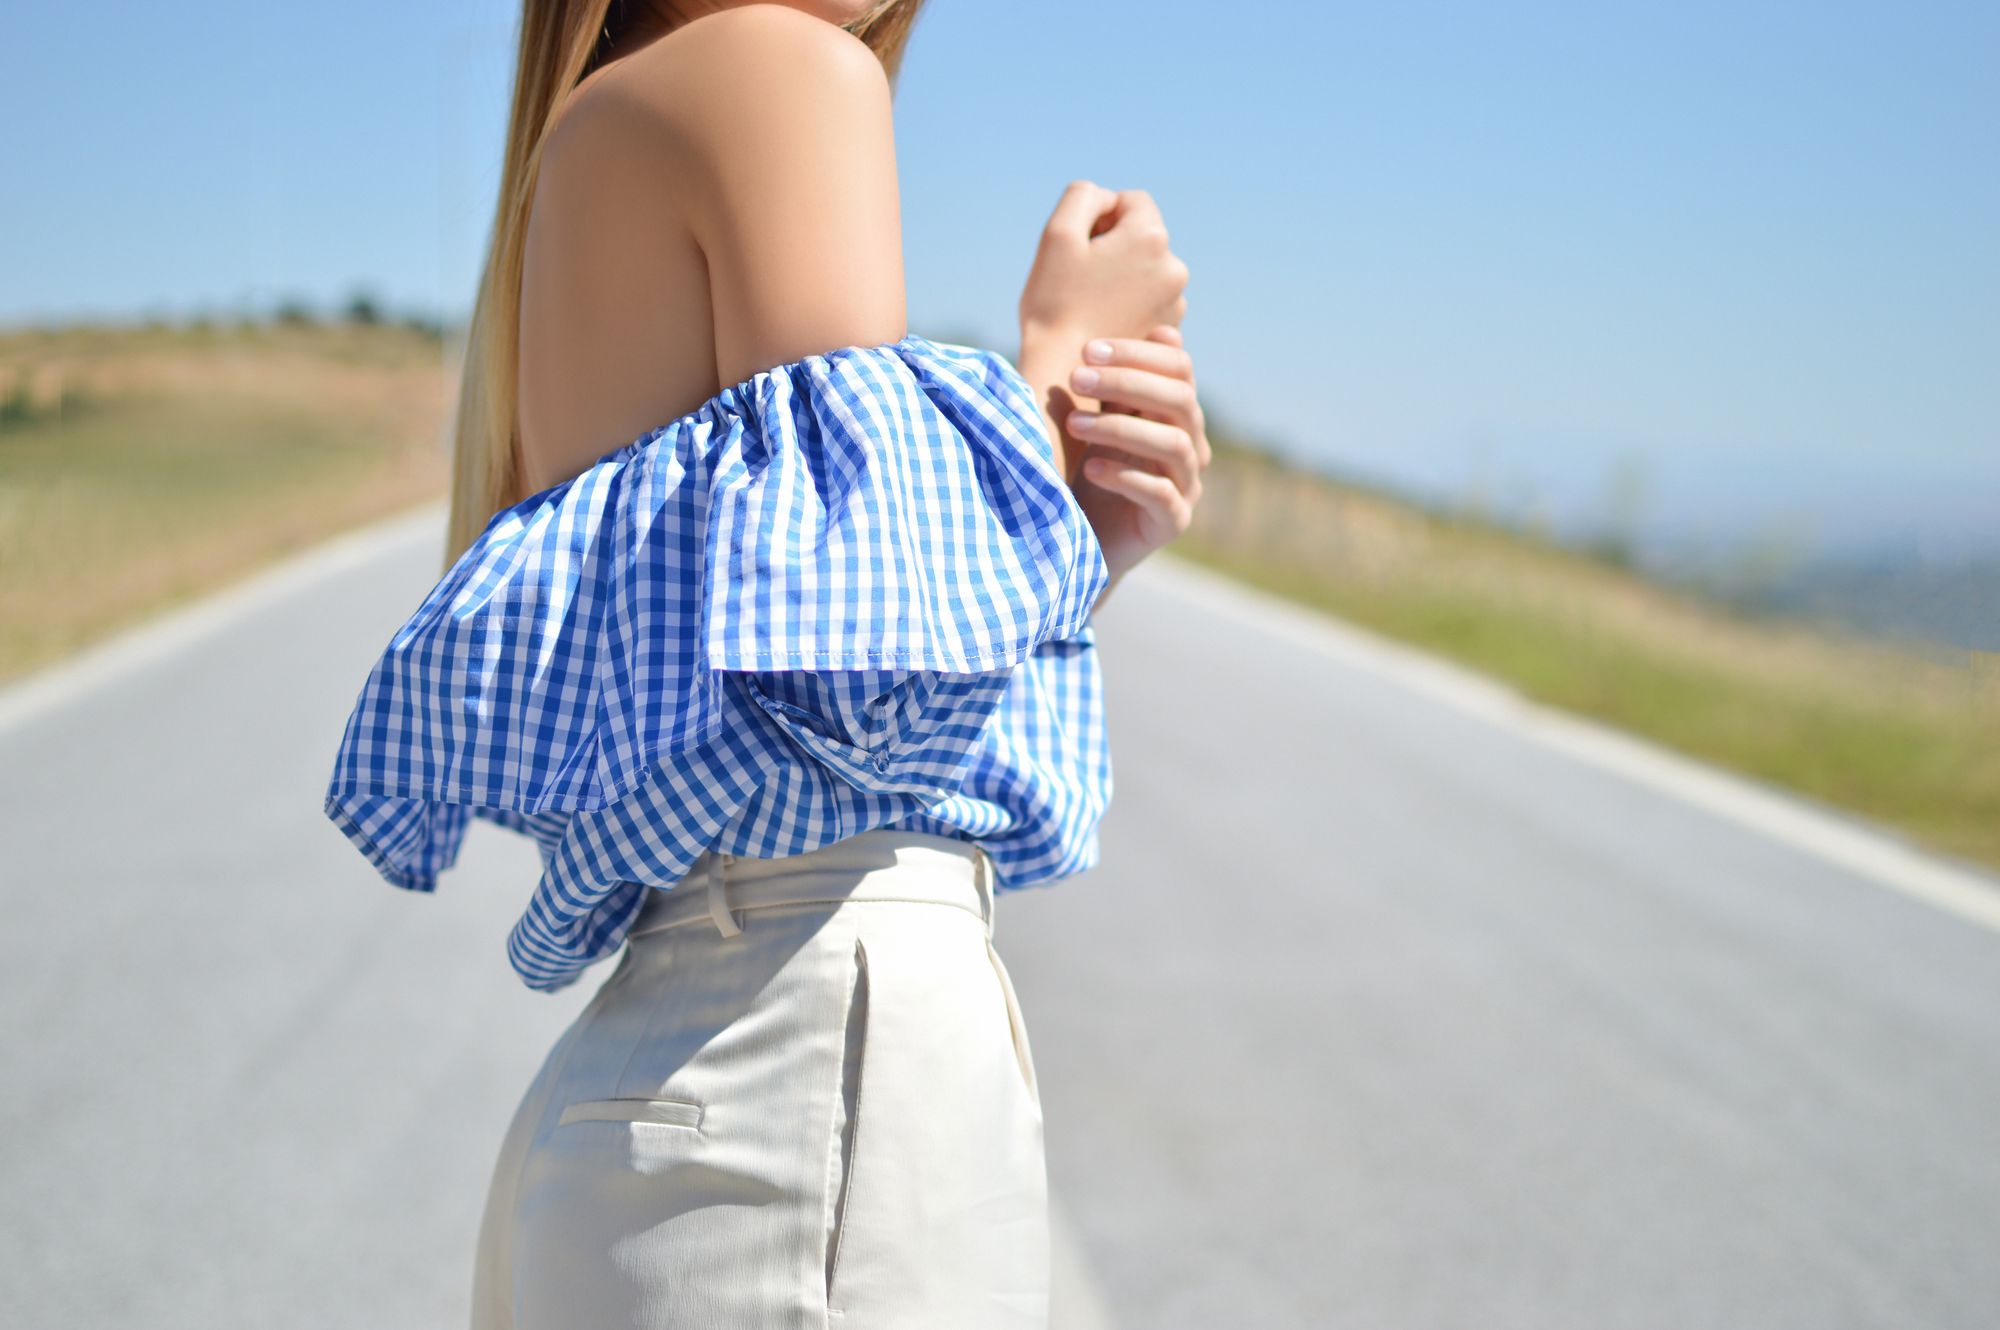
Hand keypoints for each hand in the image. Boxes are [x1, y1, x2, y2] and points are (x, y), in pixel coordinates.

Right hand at [1018, 180, 1187, 354]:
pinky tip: (1102, 320)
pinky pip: (1148, 299)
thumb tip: (1105, 200)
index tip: (1080, 244)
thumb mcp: (1058, 233)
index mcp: (1151, 238)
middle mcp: (1174, 268)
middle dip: (1112, 245)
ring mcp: (1175, 303)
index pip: (1131, 201)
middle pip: (1141, 235)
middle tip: (1079, 275)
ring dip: (1121, 274)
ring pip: (1144, 269)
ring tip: (1090, 300)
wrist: (1065, 372)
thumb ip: (1082, 197)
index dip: (1100, 215)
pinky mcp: (1168, 330)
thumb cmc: (1055, 302)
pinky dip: (1128, 301)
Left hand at [1062, 325, 1208, 600]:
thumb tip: (1121, 334)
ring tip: (1074, 426)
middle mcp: (1190, 445)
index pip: (1179, 367)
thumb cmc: (1088, 473)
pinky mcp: (1173, 522)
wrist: (1083, 540)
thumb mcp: (1097, 422)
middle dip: (1127, 383)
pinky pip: (1162, 495)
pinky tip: (1092, 469)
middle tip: (1077, 379)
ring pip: (1174, 445)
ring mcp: (1187, 485)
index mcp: (1175, 413)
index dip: (1138, 353)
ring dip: (1121, 429)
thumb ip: (1112, 387)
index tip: (1088, 350)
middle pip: (1180, 400)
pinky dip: (1126, 478)